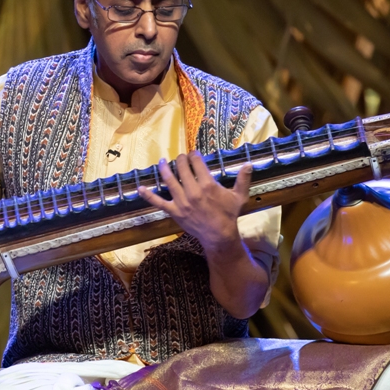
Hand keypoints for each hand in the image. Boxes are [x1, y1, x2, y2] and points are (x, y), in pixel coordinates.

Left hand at [136, 152, 252, 252]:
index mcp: (208, 184)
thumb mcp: (239, 196)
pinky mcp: (174, 211)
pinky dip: (148, 195)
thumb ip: (243, 179)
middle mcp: (193, 191)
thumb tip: (250, 164)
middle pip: (182, 168)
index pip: (197, 162)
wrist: (219, 235)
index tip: (193, 154)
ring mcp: (181, 201)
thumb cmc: (229, 215)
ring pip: (169, 180)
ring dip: (164, 168)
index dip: (194, 155)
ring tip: (162, 161)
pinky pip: (158, 202)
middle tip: (180, 157)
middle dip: (180, 159)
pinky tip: (140, 188)